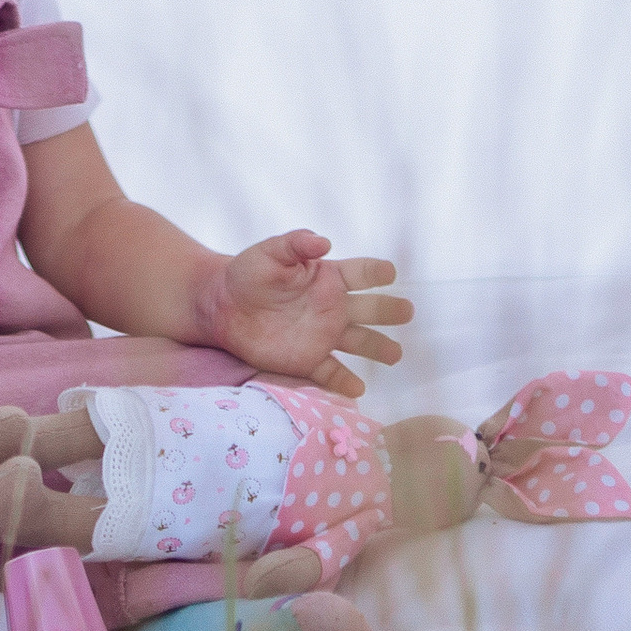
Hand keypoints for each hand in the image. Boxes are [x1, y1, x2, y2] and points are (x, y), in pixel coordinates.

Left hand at [198, 229, 411, 397]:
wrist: (223, 308)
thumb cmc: (247, 273)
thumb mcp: (269, 252)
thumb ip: (296, 244)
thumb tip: (324, 242)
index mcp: (326, 277)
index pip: (360, 273)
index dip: (376, 271)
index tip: (389, 273)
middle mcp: (331, 307)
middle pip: (369, 309)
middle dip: (389, 310)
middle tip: (407, 312)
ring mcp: (322, 335)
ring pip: (359, 343)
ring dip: (379, 348)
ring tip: (396, 355)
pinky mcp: (308, 361)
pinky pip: (331, 373)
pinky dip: (345, 382)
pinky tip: (358, 388)